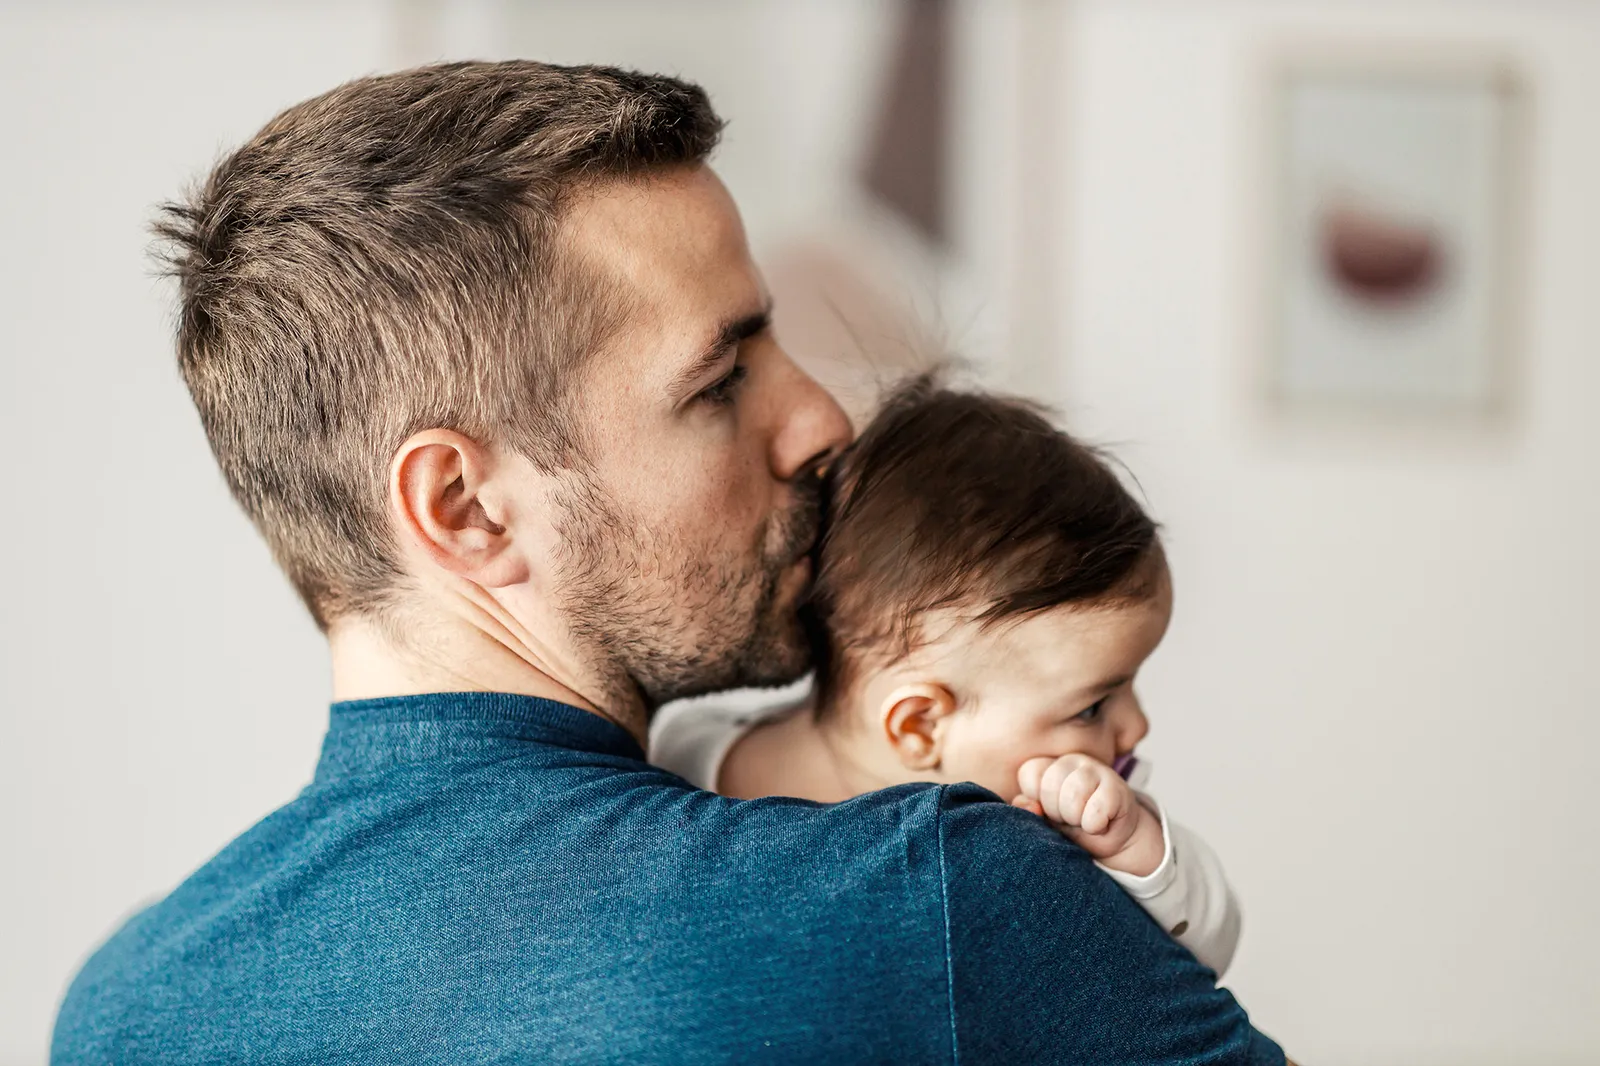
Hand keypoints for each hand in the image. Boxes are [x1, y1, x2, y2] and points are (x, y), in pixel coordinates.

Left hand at [1013, 754, 1163, 876]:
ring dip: (1076, 819)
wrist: (1113, 838)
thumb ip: (1027, 809)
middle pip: (1050, 786)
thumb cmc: (1073, 825)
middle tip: (1070, 818)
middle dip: (1057, 812)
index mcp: (1050, 764)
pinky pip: (1095, 812)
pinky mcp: (1117, 788)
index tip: (1050, 810)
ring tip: (1084, 820)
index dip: (1037, 799)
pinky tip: (1101, 824)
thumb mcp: (1043, 819)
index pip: (1029, 772)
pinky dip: (1094, 826)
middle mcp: (1072, 760)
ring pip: (1073, 795)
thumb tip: (1032, 806)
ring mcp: (1097, 770)